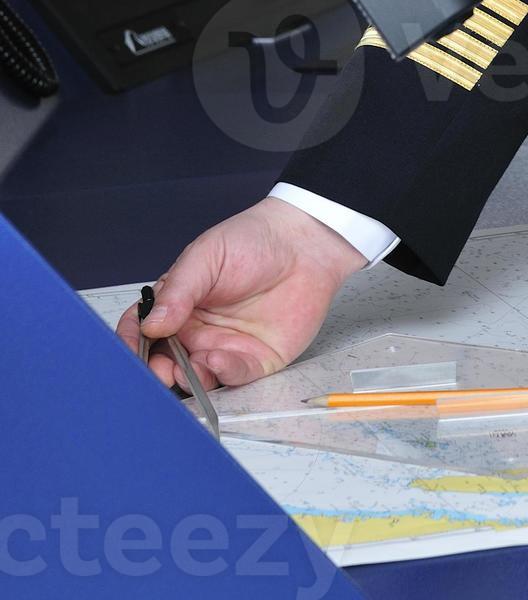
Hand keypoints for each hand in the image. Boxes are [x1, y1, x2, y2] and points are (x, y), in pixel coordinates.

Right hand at [114, 197, 365, 394]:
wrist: (304, 243)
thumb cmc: (252, 241)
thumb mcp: (207, 256)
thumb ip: (178, 290)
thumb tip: (150, 323)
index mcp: (177, 306)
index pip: (141, 330)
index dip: (131, 345)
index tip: (129, 354)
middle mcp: (196, 332)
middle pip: (163, 363)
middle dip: (156, 373)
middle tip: (158, 372)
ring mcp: (223, 347)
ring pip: (196, 377)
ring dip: (188, 380)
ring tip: (188, 369)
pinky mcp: (253, 360)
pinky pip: (233, 377)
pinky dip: (223, 374)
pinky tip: (220, 360)